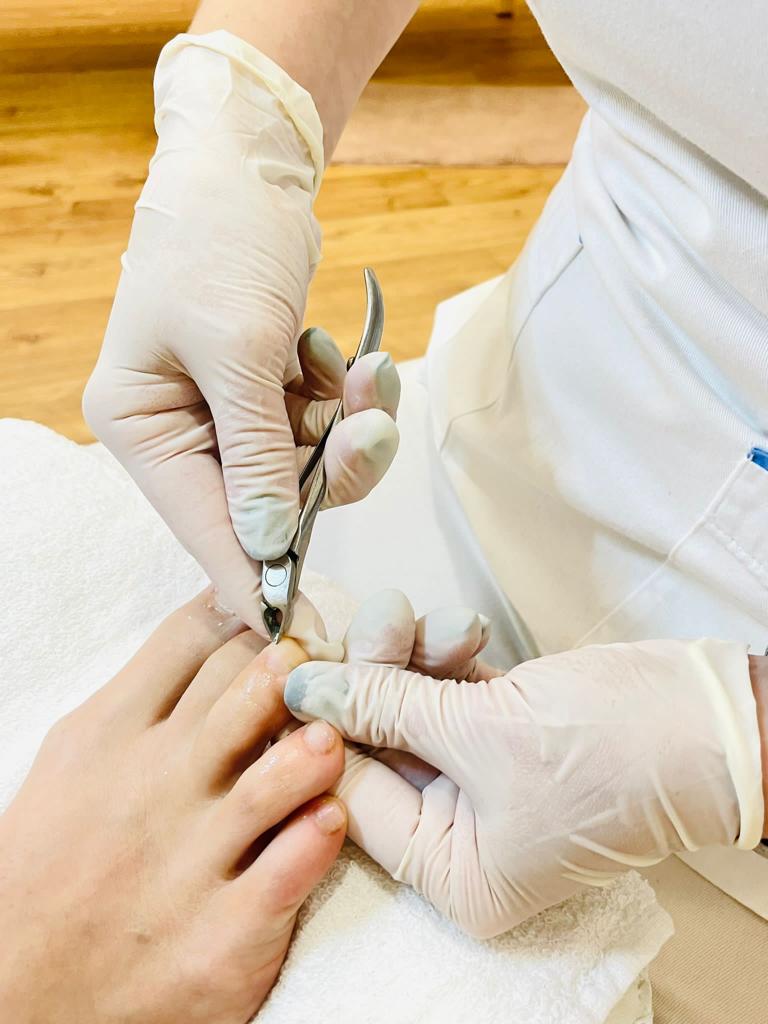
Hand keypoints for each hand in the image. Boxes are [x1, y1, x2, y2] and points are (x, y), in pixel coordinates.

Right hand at [0, 589, 346, 1022]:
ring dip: (313, 750)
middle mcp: (154, 786)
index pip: (194, 641)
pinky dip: (315, 840)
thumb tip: (209, 635)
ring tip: (329, 739)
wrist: (18, 999)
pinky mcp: (223, 934)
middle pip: (244, 691)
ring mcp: (189, 859)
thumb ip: (139, 701)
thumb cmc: (49, 871)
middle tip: (326, 661)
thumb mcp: (73, 764)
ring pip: (273, 779)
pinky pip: (286, 873)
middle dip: (295, 663)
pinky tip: (330, 819)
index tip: (283, 609)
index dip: (251, 612)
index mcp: (111, 735)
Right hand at [83, 34, 399, 635]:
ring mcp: (232, 414)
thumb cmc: (220, 244)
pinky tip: (352, 358)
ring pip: (308, 467)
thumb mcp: (235, 348)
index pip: (202, 524)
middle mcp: (183, 431)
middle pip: (267, 500)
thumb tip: (272, 544)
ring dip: (352, 428)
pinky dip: (349, 399)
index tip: (301, 624)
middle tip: (371, 432)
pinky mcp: (273, 393)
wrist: (249, 167)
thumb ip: (257, 453)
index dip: (254, 574)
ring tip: (370, 374)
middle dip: (329, 473)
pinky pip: (325, 426)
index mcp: (144, 427)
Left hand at [286, 635, 763, 937]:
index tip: (296, 670)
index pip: (356, 800)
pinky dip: (447, 659)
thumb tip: (304, 690)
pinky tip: (457, 630)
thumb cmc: (616, 751)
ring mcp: (486, 783)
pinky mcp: (506, 735)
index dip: (322, 733)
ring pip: (412, 711)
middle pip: (382, 750)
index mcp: (460, 875)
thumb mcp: (482, 731)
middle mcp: (468, 838)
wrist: (712, 717)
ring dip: (411, 659)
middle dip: (371, 680)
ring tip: (419, 619)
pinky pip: (451, 695)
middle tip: (365, 624)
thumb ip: (384, 705)